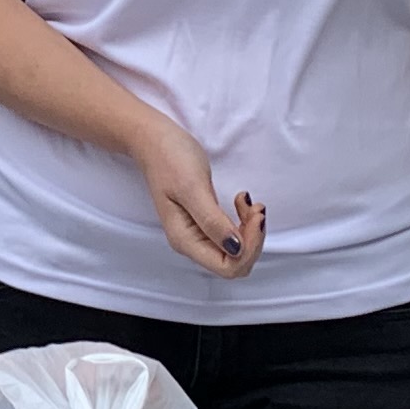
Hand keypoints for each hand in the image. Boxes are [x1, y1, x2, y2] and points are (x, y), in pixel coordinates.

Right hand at [128, 111, 261, 281]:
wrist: (154, 141)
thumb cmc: (169, 159)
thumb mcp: (192, 188)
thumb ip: (212, 221)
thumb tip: (235, 249)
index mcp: (185, 240)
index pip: (227, 267)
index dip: (248, 248)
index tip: (254, 216)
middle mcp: (192, 243)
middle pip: (235, 262)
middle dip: (253, 239)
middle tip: (255, 208)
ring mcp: (199, 234)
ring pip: (237, 250)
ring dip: (250, 229)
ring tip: (249, 202)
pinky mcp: (205, 222)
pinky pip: (233, 235)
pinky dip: (244, 222)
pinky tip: (241, 201)